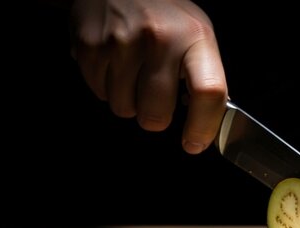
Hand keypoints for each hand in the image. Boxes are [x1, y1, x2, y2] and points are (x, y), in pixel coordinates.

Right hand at [70, 0, 226, 153]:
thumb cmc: (163, 12)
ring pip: (124, 109)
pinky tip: (114, 63)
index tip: (194, 142)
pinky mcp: (90, 46)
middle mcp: (160, 38)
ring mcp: (122, 42)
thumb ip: (202, 76)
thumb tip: (202, 122)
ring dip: (129, 102)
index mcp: (194, 37)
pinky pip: (99, 93)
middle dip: (156, 117)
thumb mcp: (195, 33)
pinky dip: (106, 87)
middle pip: (157, 114)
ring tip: (133, 73)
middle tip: (156, 98)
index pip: (208, 92)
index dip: (203, 126)